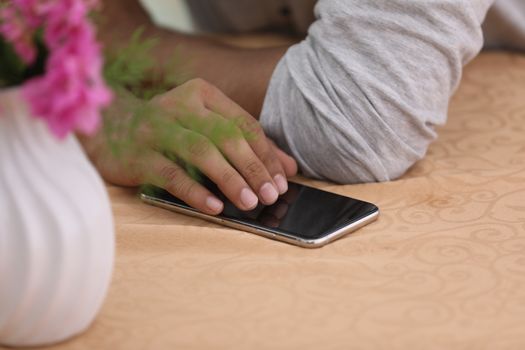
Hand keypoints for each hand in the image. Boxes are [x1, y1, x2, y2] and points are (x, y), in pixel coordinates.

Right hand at [81, 78, 297, 214]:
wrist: (107, 125)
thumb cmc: (167, 129)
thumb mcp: (205, 126)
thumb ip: (246, 143)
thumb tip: (288, 167)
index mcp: (201, 93)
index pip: (244, 124)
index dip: (267, 154)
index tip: (284, 180)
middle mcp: (179, 106)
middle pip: (227, 137)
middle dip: (254, 168)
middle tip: (272, 194)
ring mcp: (156, 129)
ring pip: (202, 153)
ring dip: (230, 179)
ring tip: (250, 203)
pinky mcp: (137, 155)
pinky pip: (172, 174)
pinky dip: (196, 191)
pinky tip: (215, 207)